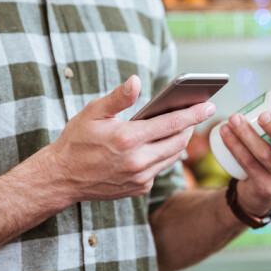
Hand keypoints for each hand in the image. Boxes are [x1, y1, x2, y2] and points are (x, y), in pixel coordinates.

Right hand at [46, 75, 214, 202]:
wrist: (61, 178)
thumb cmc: (76, 140)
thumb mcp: (93, 112)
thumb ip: (119, 97)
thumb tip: (137, 81)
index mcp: (128, 138)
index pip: (172, 123)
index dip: (194, 113)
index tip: (209, 105)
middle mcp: (137, 161)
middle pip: (178, 141)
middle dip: (190, 126)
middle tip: (197, 112)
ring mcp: (139, 177)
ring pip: (172, 156)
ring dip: (180, 141)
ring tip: (183, 126)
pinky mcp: (138, 189)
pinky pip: (159, 169)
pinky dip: (163, 155)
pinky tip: (160, 144)